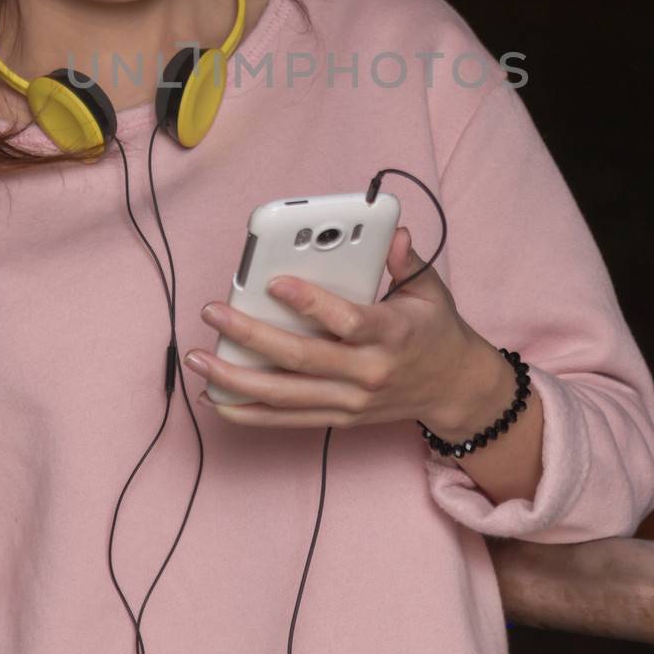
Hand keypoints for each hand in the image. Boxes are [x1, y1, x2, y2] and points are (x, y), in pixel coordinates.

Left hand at [182, 226, 499, 433]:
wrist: (455, 388)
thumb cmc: (435, 330)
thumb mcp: (431, 290)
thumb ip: (406, 261)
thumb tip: (392, 232)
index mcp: (392, 333)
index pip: (346, 320)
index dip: (309, 302)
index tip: (274, 282)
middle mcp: (368, 372)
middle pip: (301, 358)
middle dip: (251, 336)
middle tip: (214, 313)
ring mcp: (351, 400)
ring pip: (285, 395)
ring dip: (236, 379)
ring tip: (199, 358)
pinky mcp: (339, 418)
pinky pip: (287, 420)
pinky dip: (248, 413)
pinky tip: (215, 399)